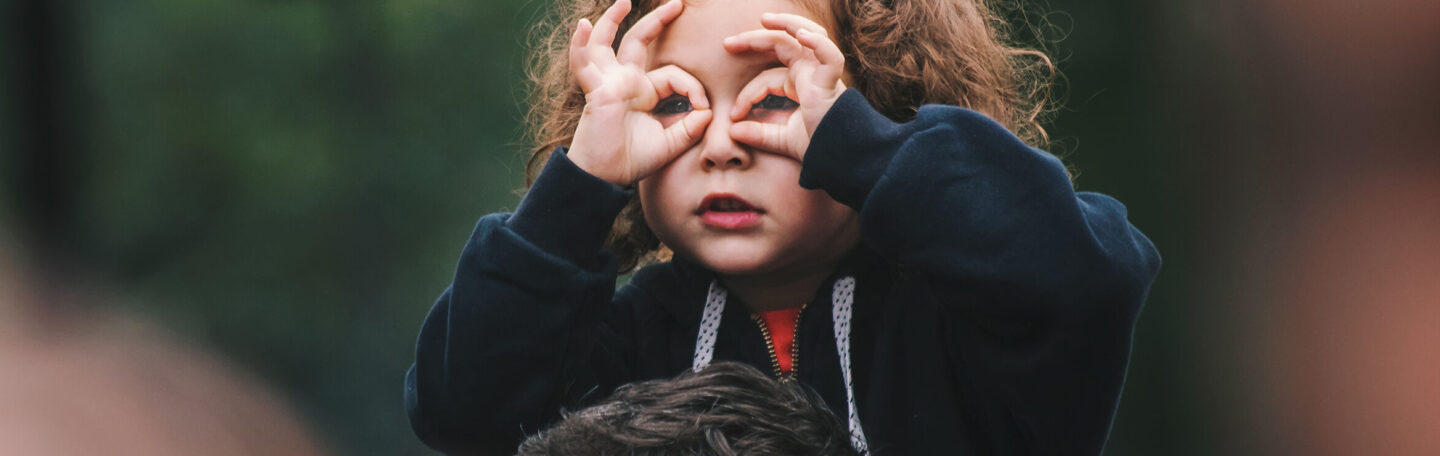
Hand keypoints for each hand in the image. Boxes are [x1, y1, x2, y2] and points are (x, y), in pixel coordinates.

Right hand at [568, 0, 712, 186]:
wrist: (605, 177)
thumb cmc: (632, 160)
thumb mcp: (670, 143)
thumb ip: (690, 128)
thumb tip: (708, 112)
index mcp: (644, 92)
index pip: (673, 75)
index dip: (693, 87)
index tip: (705, 108)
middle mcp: (625, 82)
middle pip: (639, 42)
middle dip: (658, 21)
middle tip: (677, 3)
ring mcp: (608, 83)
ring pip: (607, 43)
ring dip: (612, 20)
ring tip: (624, 1)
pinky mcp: (596, 91)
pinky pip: (584, 64)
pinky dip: (580, 45)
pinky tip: (583, 26)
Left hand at [723, 12, 845, 161]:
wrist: (840, 157)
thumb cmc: (818, 146)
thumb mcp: (782, 140)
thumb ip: (759, 134)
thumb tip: (732, 131)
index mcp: (799, 84)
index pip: (766, 78)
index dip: (747, 94)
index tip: (733, 115)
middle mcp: (810, 73)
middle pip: (782, 45)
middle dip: (754, 40)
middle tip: (728, 44)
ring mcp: (822, 73)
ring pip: (806, 36)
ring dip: (786, 24)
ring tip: (765, 19)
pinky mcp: (831, 81)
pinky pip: (829, 55)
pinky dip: (817, 43)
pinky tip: (801, 34)